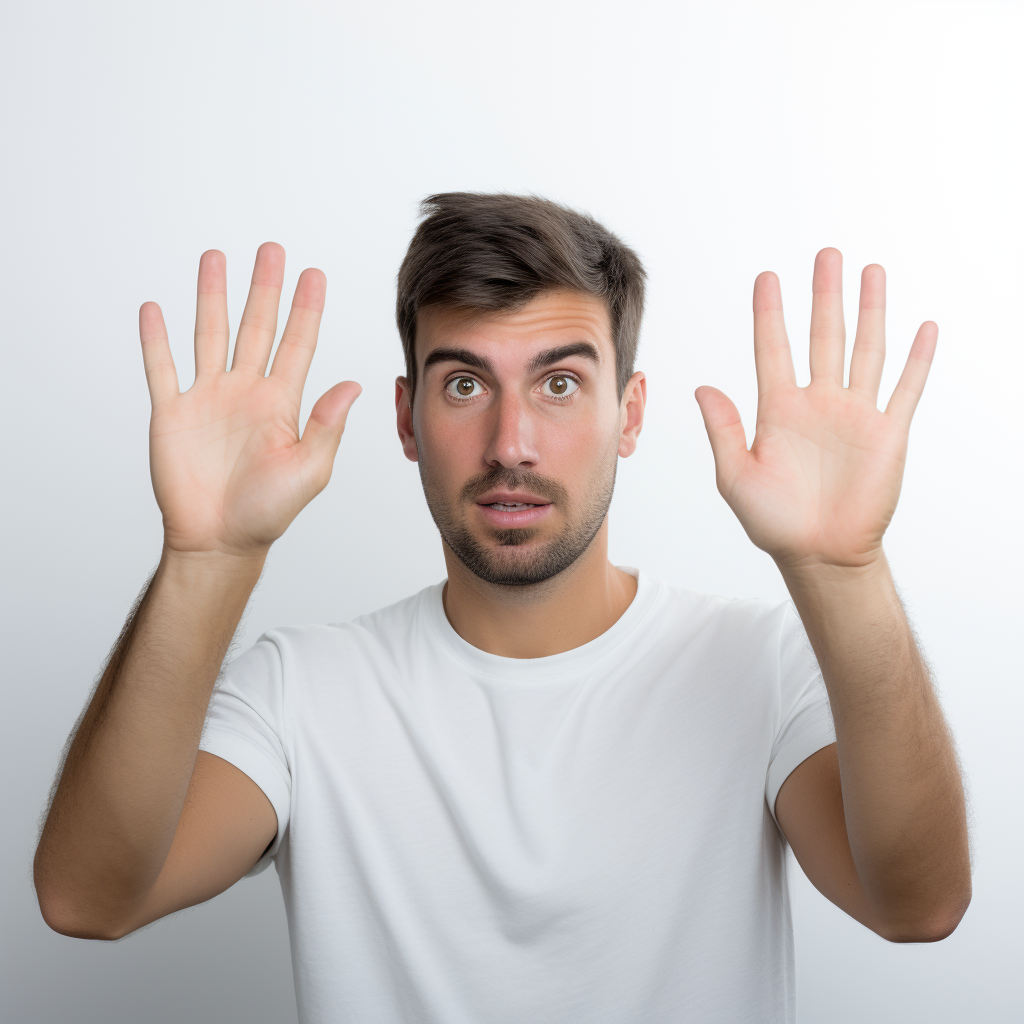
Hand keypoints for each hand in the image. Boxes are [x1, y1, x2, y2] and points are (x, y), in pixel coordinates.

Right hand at [140, 243, 360, 558]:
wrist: (220, 540)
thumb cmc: (268, 512)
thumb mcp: (309, 470)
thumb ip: (326, 426)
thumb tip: (353, 384)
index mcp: (281, 403)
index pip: (297, 344)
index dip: (305, 309)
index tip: (313, 273)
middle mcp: (245, 392)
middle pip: (255, 327)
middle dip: (263, 288)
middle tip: (271, 250)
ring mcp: (208, 400)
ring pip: (208, 335)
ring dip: (211, 297)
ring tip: (215, 259)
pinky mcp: (172, 414)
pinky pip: (162, 368)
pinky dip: (156, 340)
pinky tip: (154, 309)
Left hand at [694, 248, 936, 571]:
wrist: (819, 554)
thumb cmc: (773, 521)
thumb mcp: (735, 476)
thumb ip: (723, 430)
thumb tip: (701, 388)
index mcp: (778, 410)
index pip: (773, 349)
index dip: (769, 313)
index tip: (766, 277)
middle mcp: (817, 403)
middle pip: (823, 336)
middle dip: (825, 296)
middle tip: (826, 256)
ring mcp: (854, 415)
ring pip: (865, 350)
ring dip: (870, 311)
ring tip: (871, 271)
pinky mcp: (887, 433)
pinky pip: (905, 389)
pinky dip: (917, 359)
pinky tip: (923, 327)